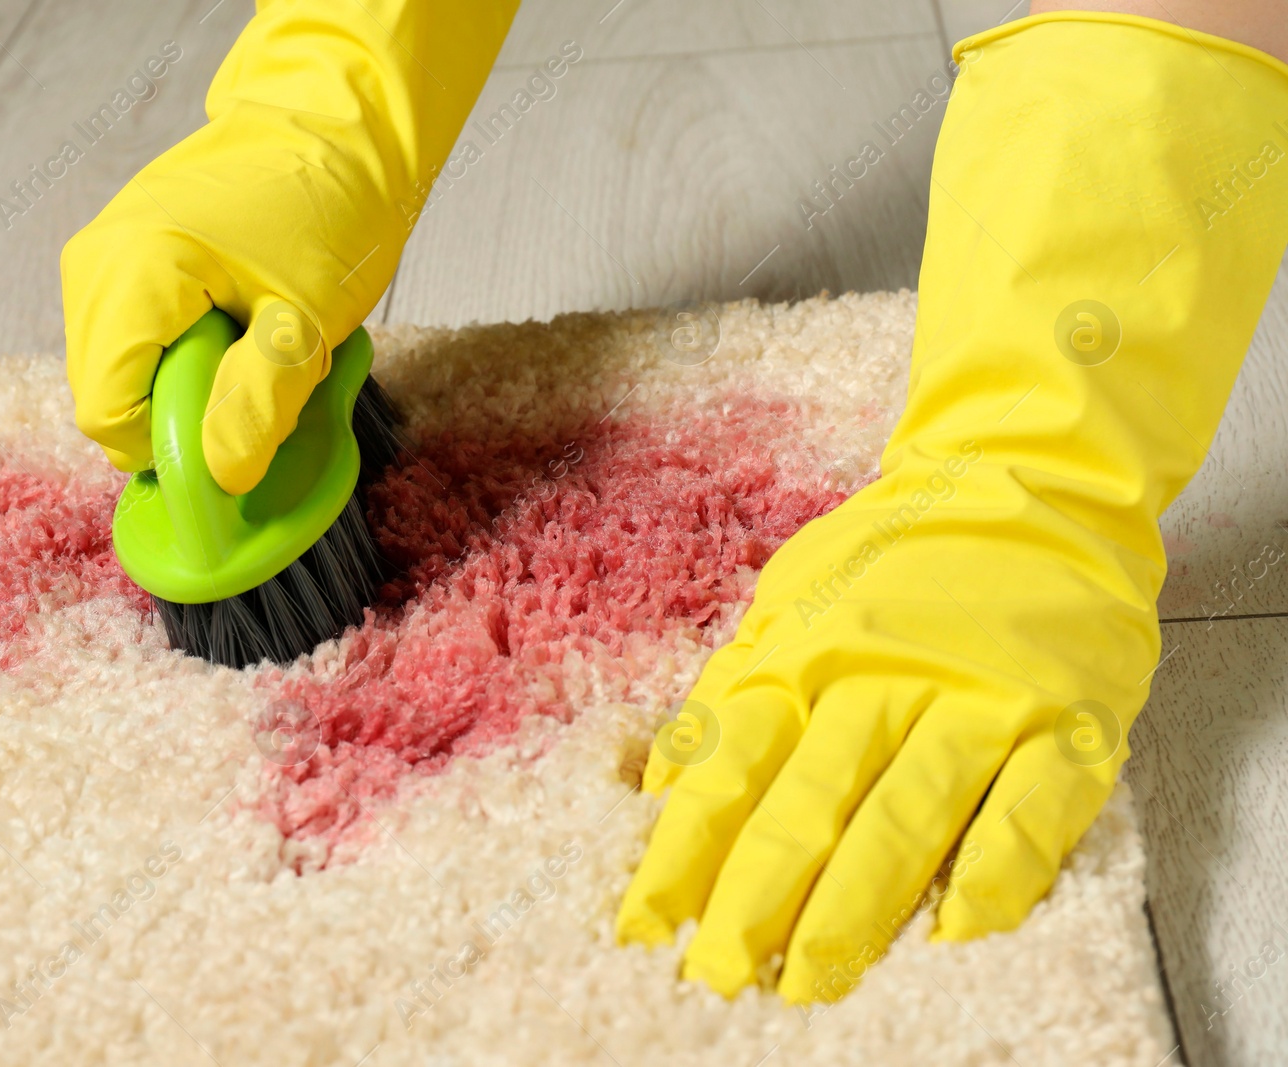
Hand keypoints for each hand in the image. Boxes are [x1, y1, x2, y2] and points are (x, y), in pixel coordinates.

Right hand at [61, 0, 516, 492]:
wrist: (335, 126)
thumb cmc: (328, 210)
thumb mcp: (306, 322)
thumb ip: (257, 404)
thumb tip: (221, 476)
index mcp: (132, 274)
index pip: (106, 412)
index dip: (166, 444)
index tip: (234, 431)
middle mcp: (95, 266)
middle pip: (104, 396)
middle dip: (177, 413)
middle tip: (254, 379)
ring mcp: (101, 258)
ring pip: (117, 373)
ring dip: (182, 383)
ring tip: (248, 343)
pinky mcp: (120, 258)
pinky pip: (133, 340)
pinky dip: (180, 354)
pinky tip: (232, 325)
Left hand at [616, 446, 1140, 1002]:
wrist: (1027, 483)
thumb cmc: (892, 559)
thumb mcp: (789, 599)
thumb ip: (729, 689)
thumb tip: (656, 785)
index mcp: (804, 654)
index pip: (728, 767)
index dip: (684, 851)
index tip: (649, 925)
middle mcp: (879, 679)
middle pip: (808, 802)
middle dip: (757, 897)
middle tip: (720, 974)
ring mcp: (975, 699)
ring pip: (905, 813)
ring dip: (857, 904)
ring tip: (812, 978)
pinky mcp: (1064, 719)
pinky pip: (1030, 806)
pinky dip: (996, 870)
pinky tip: (959, 931)